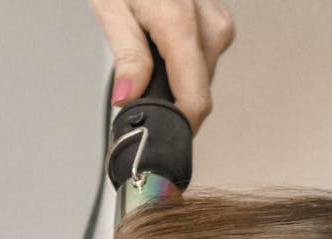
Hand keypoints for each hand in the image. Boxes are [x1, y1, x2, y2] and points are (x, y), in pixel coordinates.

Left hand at [90, 0, 235, 135]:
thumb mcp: (111, 6)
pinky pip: (204, 57)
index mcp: (181, 24)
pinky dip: (182, 59)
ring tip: (150, 48)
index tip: (160, 133)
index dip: (178, 125)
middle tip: (138, 83)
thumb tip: (129, 97)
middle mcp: (210, 26)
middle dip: (169, 96)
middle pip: (197, 91)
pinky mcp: (219, 21)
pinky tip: (164, 38)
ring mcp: (219, 23)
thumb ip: (126, 56)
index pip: (195, 102)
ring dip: (176, 77)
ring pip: (201, 76)